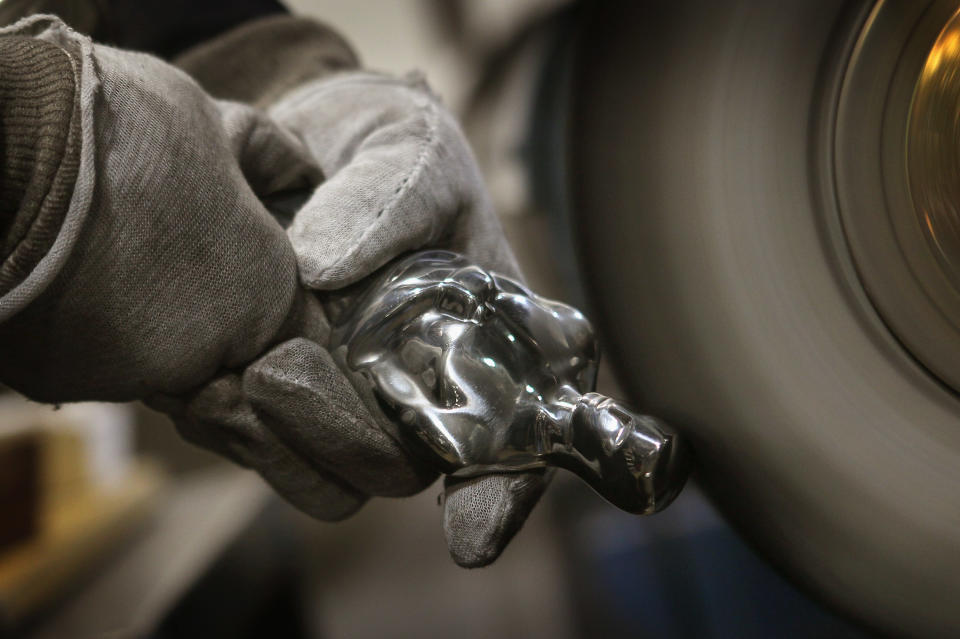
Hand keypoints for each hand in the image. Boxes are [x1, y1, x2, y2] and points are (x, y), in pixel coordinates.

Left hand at [262, 71, 550, 566]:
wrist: (312, 145)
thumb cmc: (390, 149)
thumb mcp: (409, 150)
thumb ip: (390, 197)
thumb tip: (321, 268)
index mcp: (488, 339)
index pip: (518, 433)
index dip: (504, 489)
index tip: (469, 535)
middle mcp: (425, 384)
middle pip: (405, 464)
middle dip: (346, 444)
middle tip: (277, 379)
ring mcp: (355, 394)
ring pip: (329, 470)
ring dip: (280, 439)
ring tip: (233, 373)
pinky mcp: (288, 392)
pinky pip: (263, 440)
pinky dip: (232, 421)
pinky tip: (205, 375)